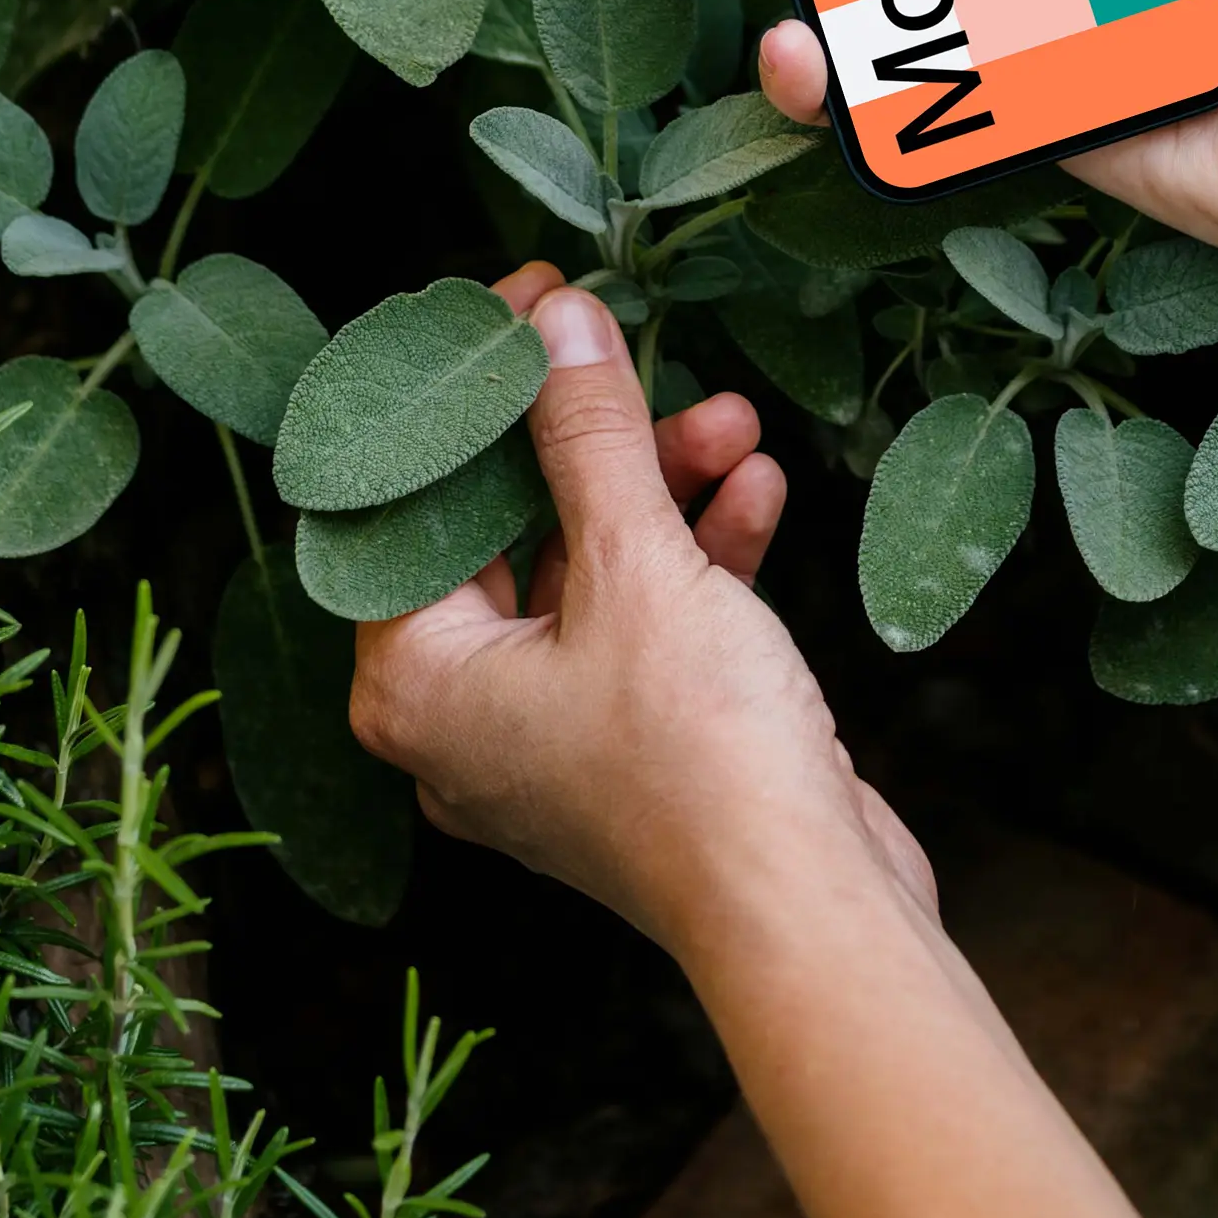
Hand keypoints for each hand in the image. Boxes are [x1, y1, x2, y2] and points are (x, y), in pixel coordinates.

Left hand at [350, 269, 933, 956]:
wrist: (808, 908)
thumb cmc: (695, 759)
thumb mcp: (637, 566)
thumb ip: (588, 437)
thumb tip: (553, 324)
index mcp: (416, 683)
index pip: (408, 504)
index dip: (468, 397)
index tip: (523, 308)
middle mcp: (465, 718)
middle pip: (507, 531)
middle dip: (590, 441)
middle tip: (625, 348)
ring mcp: (553, 738)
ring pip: (590, 572)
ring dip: (661, 489)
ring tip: (731, 420)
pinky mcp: (637, 748)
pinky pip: (648, 624)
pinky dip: (698, 557)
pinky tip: (757, 490)